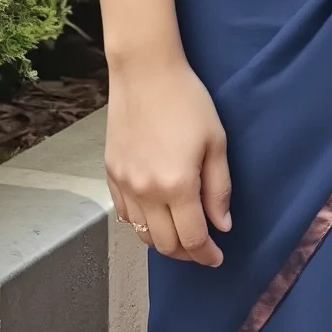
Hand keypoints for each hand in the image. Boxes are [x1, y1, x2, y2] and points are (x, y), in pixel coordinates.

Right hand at [105, 50, 231, 266]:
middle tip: (203, 250)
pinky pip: (124, 214)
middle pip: (165, 244)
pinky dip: (141, 224)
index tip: (217, 258)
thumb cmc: (188, 102)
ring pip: (142, 233)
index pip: (192, 238)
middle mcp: (146, 192)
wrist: (145, 73)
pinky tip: (156, 216)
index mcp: (176, 185)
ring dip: (163, 242)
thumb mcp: (215, 142)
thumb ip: (219, 188)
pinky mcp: (110, 173)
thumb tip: (222, 224)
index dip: (207, 255)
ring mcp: (124, 184)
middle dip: (187, 254)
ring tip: (182, 235)